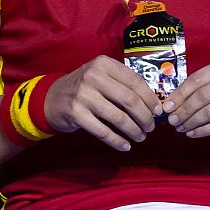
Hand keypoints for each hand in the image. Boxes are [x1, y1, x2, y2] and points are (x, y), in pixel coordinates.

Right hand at [43, 56, 162, 150]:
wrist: (51, 99)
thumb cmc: (84, 87)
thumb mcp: (101, 76)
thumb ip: (122, 83)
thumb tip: (153, 103)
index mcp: (104, 64)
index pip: (135, 81)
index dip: (150, 98)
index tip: (158, 110)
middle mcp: (93, 76)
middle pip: (130, 100)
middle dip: (145, 116)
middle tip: (151, 127)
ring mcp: (83, 95)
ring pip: (118, 117)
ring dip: (134, 130)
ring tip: (140, 136)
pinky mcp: (76, 114)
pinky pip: (103, 131)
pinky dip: (117, 141)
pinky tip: (125, 146)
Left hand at [162, 57, 209, 142]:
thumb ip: (201, 89)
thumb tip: (171, 102)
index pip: (199, 78)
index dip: (180, 93)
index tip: (166, 106)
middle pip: (204, 94)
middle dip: (184, 109)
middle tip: (172, 121)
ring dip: (191, 122)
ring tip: (181, 129)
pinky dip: (202, 131)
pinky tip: (192, 134)